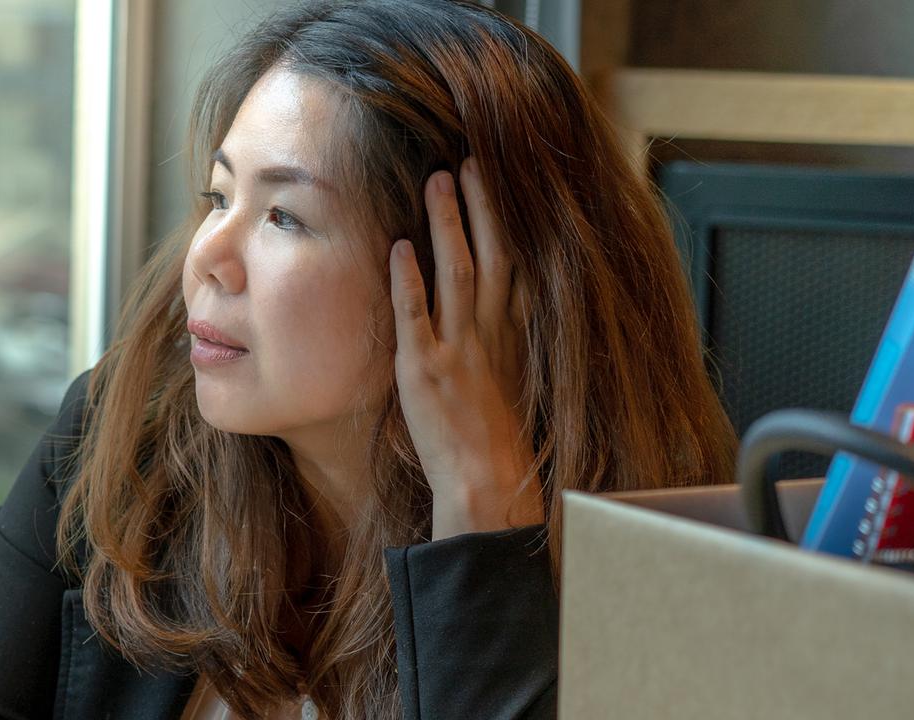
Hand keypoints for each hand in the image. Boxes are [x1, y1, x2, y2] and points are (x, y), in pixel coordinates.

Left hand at [388, 156, 542, 539]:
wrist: (489, 483)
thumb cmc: (494, 440)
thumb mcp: (505, 381)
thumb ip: (497, 341)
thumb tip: (490, 309)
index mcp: (510, 334)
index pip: (513, 265)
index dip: (505, 222)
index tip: (500, 183)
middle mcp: (490, 333)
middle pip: (492, 254)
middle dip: (482, 206)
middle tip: (471, 160)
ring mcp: (458, 348)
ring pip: (458, 271)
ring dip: (449, 224)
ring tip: (440, 179)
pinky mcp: (425, 370)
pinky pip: (416, 316)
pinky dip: (409, 281)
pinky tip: (401, 247)